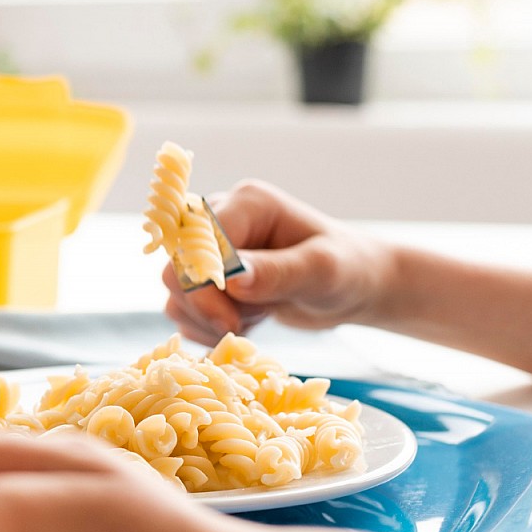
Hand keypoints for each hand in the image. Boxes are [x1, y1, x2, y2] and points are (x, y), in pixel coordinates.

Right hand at [166, 180, 395, 344]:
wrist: (355, 288)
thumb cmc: (349, 270)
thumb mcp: (323, 271)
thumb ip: (280, 273)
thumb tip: (234, 281)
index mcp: (248, 204)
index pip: (197, 243)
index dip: (204, 286)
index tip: (232, 323)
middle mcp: (222, 220)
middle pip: (176, 267)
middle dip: (204, 307)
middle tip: (239, 327)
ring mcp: (213, 250)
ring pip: (177, 292)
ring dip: (207, 319)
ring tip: (251, 321)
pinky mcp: (211, 277)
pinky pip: (185, 308)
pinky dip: (207, 327)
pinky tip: (245, 325)